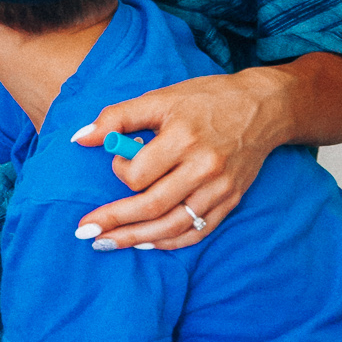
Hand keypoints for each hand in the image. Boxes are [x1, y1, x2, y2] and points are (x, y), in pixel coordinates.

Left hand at [69, 68, 286, 250]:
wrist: (262, 107)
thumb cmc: (204, 99)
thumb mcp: (159, 98)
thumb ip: (116, 118)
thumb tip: (79, 138)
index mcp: (183, 139)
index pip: (139, 173)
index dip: (119, 170)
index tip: (118, 160)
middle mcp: (203, 168)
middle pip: (152, 206)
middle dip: (114, 222)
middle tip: (85, 232)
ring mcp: (220, 188)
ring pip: (173, 226)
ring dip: (137, 239)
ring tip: (108, 243)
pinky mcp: (231, 200)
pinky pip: (198, 232)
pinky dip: (171, 242)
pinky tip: (147, 243)